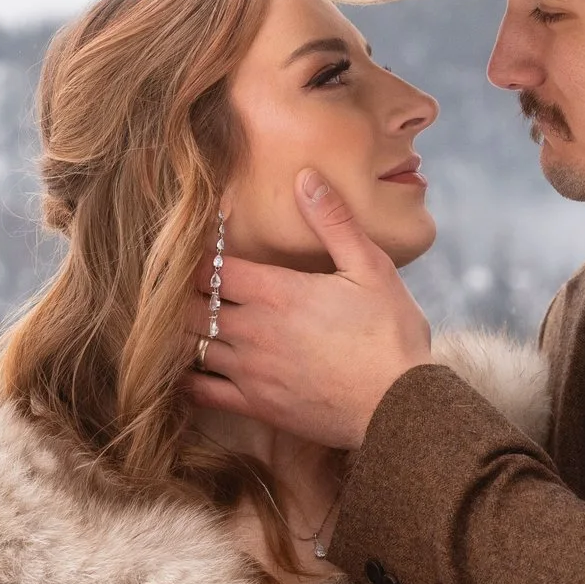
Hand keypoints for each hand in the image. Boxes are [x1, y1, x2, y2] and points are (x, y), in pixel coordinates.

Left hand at [185, 169, 435, 448]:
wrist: (400, 406)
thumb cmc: (391, 335)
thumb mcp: (371, 268)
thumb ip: (333, 222)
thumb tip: (305, 177)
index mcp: (275, 292)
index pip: (210, 267)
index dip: (199, 256)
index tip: (200, 251)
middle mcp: (252, 330)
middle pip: (190, 306)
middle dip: (184, 294)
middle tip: (185, 286)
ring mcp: (250, 371)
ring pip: (190, 346)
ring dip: (184, 332)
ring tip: (183, 322)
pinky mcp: (256, 406)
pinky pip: (202, 392)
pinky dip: (188, 380)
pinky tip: (188, 371)